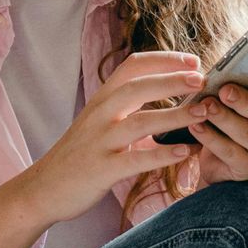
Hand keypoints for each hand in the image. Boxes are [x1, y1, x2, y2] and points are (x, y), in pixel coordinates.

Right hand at [22, 51, 207, 223]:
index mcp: (102, 98)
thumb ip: (129, 107)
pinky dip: (162, 155)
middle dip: (172, 79)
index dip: (164, 59)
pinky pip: (135, 160)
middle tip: (203, 78)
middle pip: (138, 86)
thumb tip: (169, 93)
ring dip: (175, 115)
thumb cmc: (80, 153)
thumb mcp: (100, 121)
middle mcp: (100, 114)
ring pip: (140, 121)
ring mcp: (100, 141)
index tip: (193, 60)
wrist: (44, 188)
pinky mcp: (101, 169)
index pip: (133, 65)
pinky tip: (184, 152)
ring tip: (202, 112)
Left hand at [188, 62, 247, 184]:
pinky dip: (210, 137)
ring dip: (224, 118)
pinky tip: (196, 125)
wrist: (227, 163)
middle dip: (246, 102)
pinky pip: (230, 152)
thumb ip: (245, 84)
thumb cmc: (239, 117)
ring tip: (205, 106)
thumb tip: (225, 68)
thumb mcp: (247, 100)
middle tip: (225, 91)